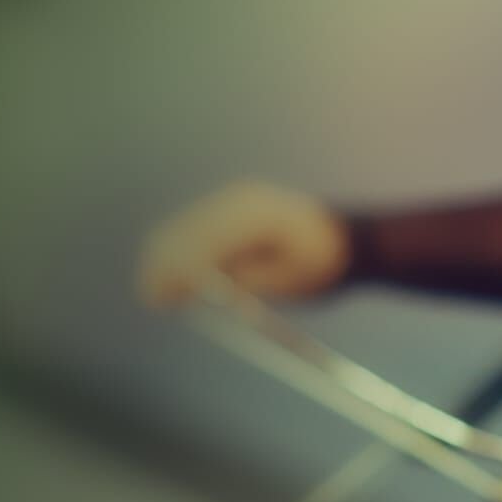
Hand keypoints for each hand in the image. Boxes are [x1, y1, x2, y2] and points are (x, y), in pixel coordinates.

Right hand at [138, 180, 349, 306]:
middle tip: (153, 300)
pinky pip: (194, 232)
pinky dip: (181, 256)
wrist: (348, 241)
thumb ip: (249, 281)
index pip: (204, 240)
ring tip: (158, 297)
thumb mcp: (291, 280)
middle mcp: (239, 201)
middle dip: (164, 267)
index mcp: (257, 215)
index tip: (162, 295)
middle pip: (185, 232)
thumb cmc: (325, 265)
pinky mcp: (229, 212)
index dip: (179, 270)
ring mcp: (232, 203)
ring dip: (167, 262)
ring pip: (183, 230)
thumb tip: (208, 289)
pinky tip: (176, 283)